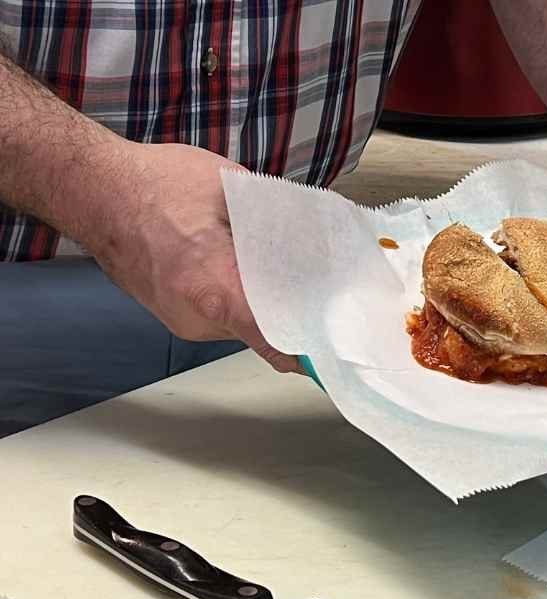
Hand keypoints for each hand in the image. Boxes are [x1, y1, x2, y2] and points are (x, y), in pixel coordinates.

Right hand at [86, 142, 299, 373]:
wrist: (93, 190)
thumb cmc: (156, 185)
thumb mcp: (233, 189)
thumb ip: (277, 221)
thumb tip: (315, 240)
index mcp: (214, 289)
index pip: (274, 339)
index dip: (309, 346)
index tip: (335, 347)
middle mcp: (197, 317)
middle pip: (265, 329)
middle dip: (292, 309)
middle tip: (320, 284)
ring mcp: (182, 321)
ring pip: (243, 321)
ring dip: (262, 299)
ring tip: (271, 262)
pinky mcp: (173, 315)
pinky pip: (221, 314)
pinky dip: (238, 295)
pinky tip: (239, 263)